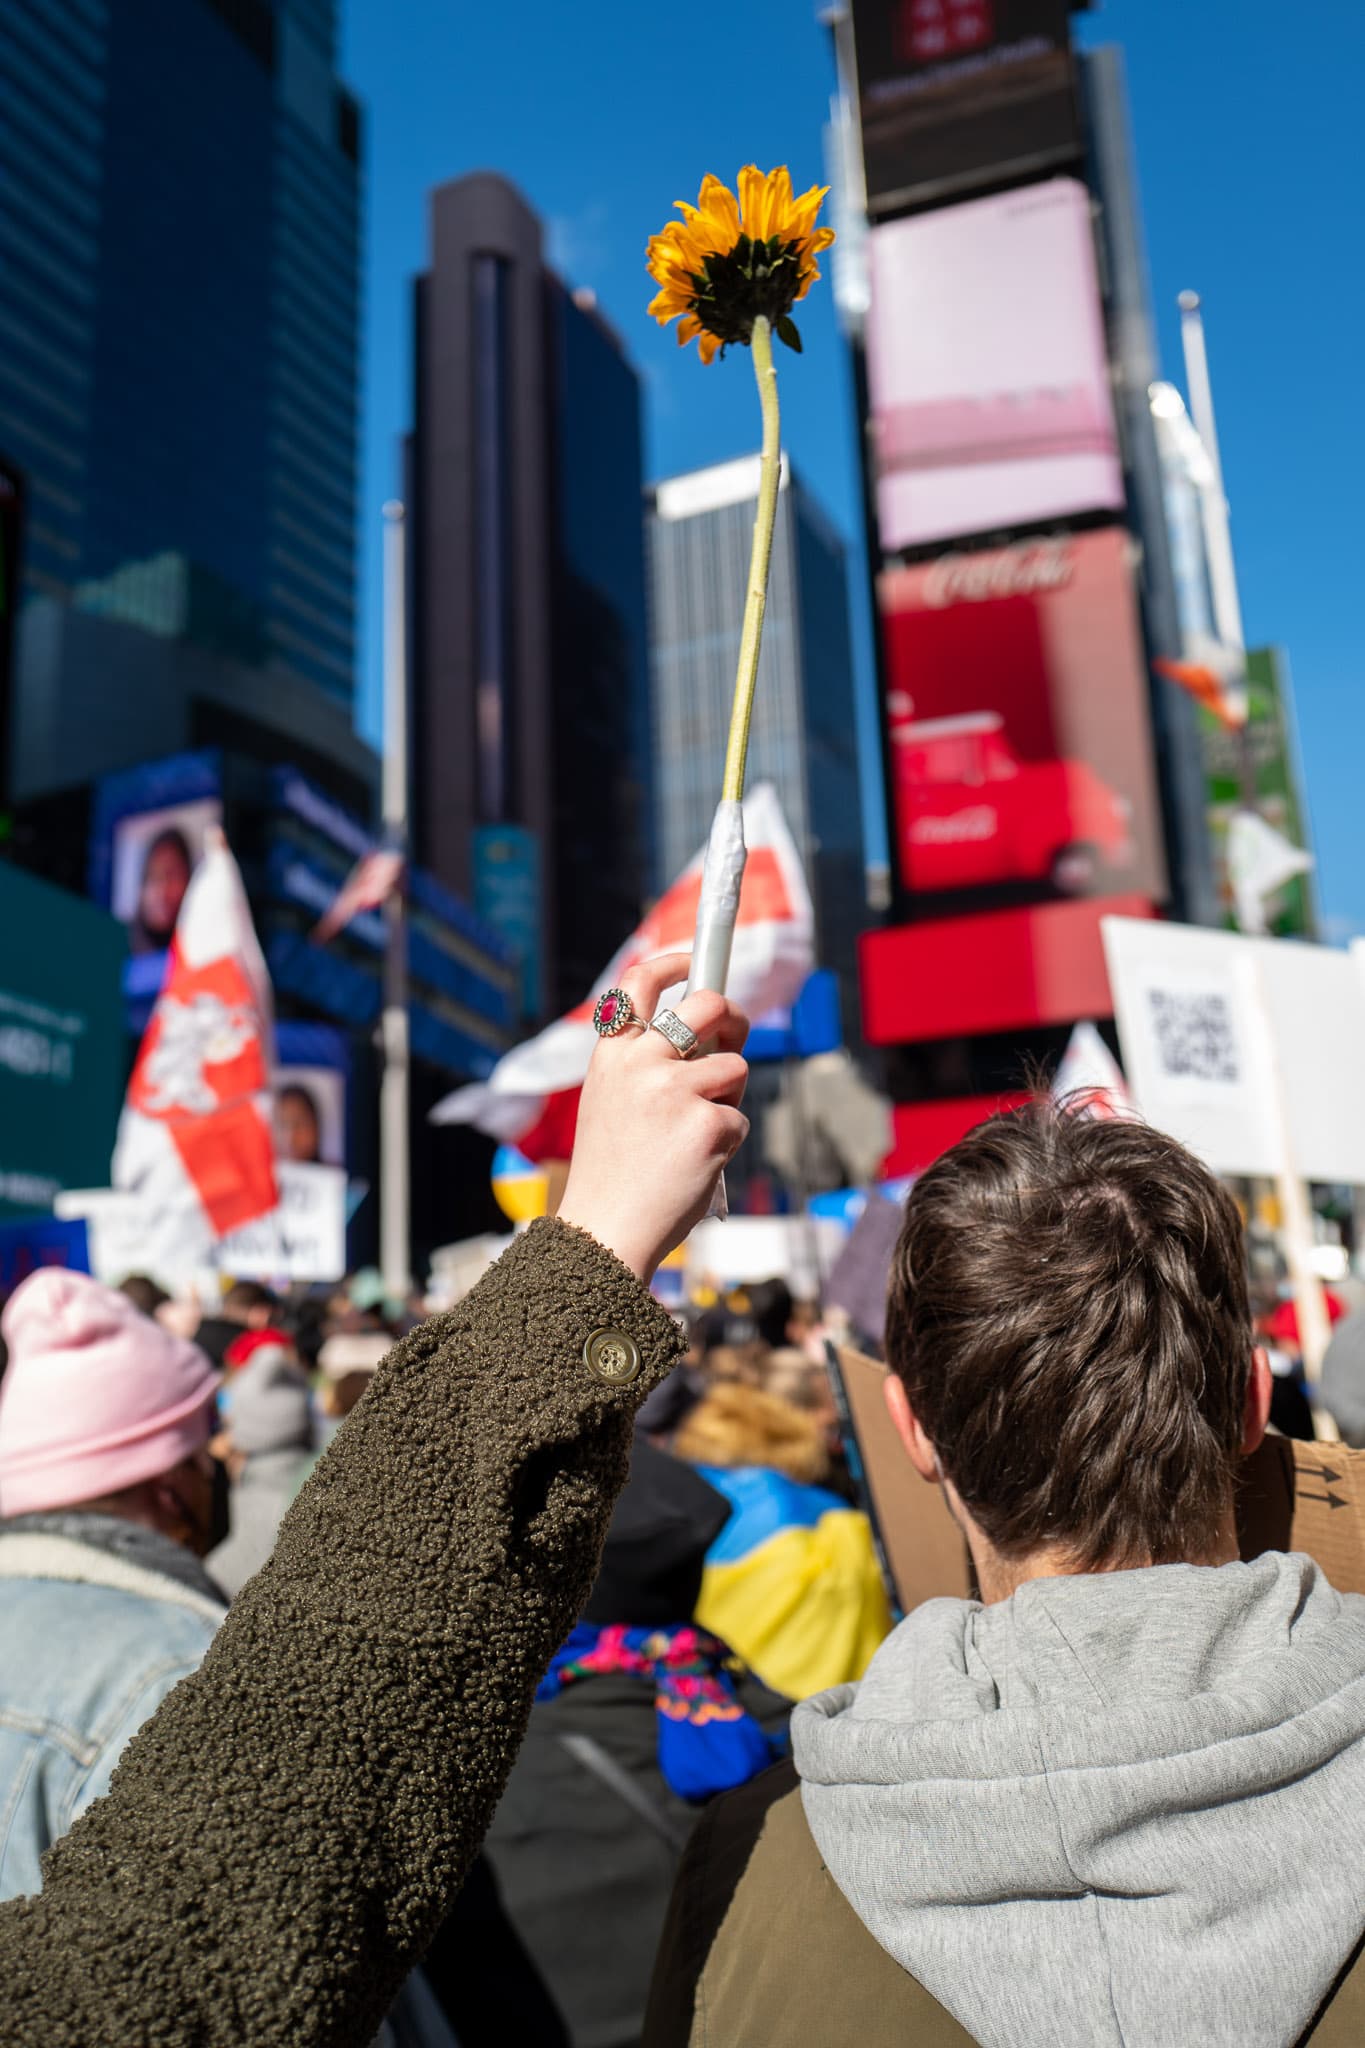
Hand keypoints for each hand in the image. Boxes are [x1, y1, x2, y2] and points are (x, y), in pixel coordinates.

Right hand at [557, 952, 749, 1283]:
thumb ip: (646, 1065)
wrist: (606, 1229)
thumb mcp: (612, 1101)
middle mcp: (641, 1063)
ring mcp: (676, 1091)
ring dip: (728, 1096)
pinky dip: (726, 1141)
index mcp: (611, 1055)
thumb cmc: (614, 1171)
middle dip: (732, 1016)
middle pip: (708, 1005)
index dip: (672, 963)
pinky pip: (739, 1117)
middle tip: (733, 1034)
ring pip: (733, 1068)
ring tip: (694, 1134)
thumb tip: (708, 1037)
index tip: (693, 961)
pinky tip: (695, 1164)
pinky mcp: (709, 1123)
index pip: (638, 984)